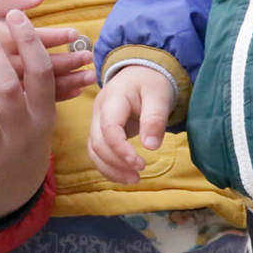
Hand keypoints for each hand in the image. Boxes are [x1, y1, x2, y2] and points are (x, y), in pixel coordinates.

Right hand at [0, 0, 90, 100]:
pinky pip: (37, 99)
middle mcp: (6, 67)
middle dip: (66, 61)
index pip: (31, 41)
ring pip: (41, 86)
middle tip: (87, 55)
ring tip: (90, 75)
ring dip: (68, 81)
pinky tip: (77, 90)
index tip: (73, 33)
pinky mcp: (12, 98)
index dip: (54, 37)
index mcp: (1, 42)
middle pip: (39, 66)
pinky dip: (59, 96)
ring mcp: (8, 87)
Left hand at [0, 11, 57, 219]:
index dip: (30, 43)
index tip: (17, 15)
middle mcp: (22, 134)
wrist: (9, 198)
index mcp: (42, 116)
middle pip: (8, 88)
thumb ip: (37, 79)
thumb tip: (40, 30)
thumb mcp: (39, 116)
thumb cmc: (22, 142)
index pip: (40, 75)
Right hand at [86, 65, 173, 183]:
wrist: (142, 73)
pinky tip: (125, 175)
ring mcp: (97, 121)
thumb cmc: (151, 83)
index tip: (140, 164)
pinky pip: (98, 152)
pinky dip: (109, 167)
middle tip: (140, 173)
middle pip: (98, 143)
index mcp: (112, 98)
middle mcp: (99, 111)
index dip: (121, 150)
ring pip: (94, 151)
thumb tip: (151, 147)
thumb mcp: (159, 96)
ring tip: (134, 179)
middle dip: (116, 163)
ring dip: (110, 168)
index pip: (109, 128)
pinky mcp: (101, 131)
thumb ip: (155, 119)